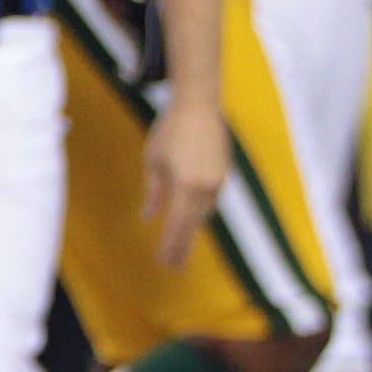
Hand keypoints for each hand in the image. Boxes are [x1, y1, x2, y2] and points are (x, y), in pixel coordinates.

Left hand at [142, 97, 229, 268]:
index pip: (177, 225)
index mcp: (186, 186)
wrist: (199, 105)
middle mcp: (206, 187)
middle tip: (173, 266)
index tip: (164, 262)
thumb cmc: (170, 131)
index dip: (171, 246)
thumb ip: (153, 193)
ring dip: (192, 231)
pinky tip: (191, 222)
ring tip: (180, 249)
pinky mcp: (223, 172)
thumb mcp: (153, 162)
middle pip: (193, 224)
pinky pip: (210, 201)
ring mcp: (218, 180)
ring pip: (203, 213)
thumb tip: (149, 217)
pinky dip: (199, 214)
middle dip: (183, 246)